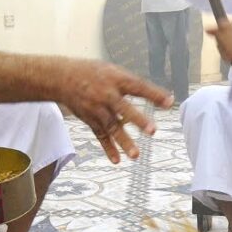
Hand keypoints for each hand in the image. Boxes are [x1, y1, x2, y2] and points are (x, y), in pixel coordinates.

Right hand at [58, 60, 172, 163]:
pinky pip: (100, 136)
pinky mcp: (90, 120)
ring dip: (124, 142)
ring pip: (112, 127)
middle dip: (138, 120)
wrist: (62, 78)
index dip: (154, 94)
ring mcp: (97, 109)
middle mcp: (106, 95)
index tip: (170, 102)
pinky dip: (108, 149)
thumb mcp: (113, 70)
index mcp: (115, 79)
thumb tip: (159, 97)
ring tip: (136, 155)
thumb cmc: (93, 73)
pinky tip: (117, 160)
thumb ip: (132, 83)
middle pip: (124, 108)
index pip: (138, 86)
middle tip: (153, 131)